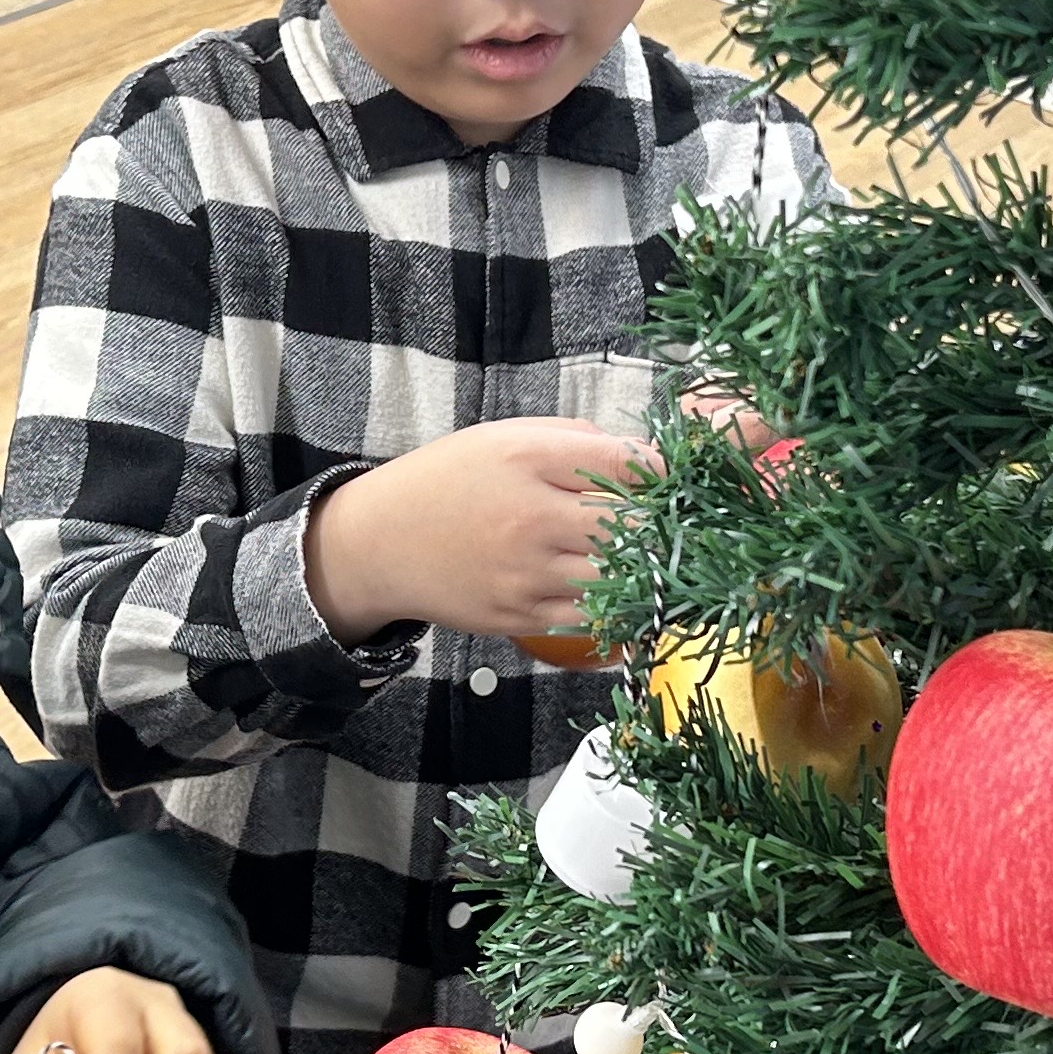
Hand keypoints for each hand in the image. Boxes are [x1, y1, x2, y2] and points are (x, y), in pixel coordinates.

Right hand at [303, 418, 644, 644]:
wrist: (378, 544)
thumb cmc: (448, 480)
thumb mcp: (505, 437)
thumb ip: (575, 439)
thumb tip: (645, 458)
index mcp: (528, 460)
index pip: (626, 464)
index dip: (663, 472)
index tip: (673, 478)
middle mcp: (530, 518)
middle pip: (631, 527)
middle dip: (660, 525)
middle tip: (674, 523)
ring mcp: (526, 575)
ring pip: (618, 578)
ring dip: (643, 569)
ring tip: (653, 558)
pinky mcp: (521, 616)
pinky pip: (592, 616)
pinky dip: (616, 604)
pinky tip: (623, 590)